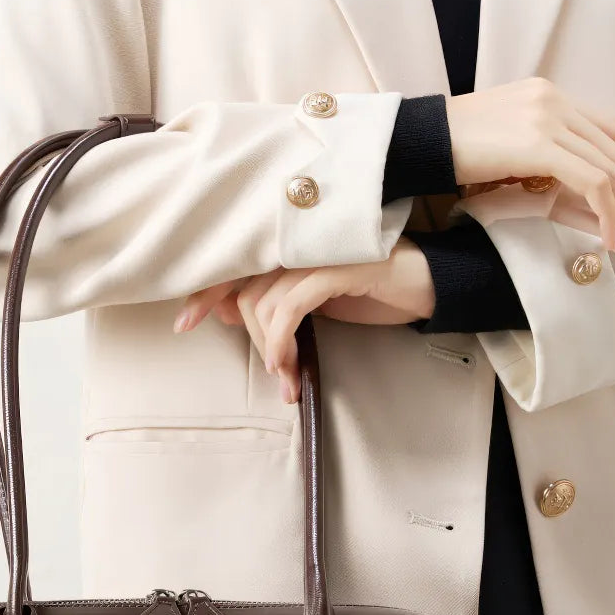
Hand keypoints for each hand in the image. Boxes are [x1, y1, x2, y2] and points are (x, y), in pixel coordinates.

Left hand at [172, 239, 435, 402]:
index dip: (204, 291)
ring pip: (264, 301)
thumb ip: (273, 299)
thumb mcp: (314, 299)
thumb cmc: (373, 291)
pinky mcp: (340, 266)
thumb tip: (223, 310)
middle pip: (244, 289)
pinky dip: (281, 337)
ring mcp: (319, 250)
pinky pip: (292, 305)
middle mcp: (298, 239)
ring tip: (288, 375)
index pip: (232, 263)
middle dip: (249, 337)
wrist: (430, 285)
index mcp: (289, 242)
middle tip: (273, 373)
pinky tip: (286, 361)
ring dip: (271, 348)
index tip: (184, 323)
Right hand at [446, 78, 614, 271]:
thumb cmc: (446, 152)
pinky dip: (608, 215)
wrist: (412, 141)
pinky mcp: (539, 141)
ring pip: (611, 172)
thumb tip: (567, 195)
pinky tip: (610, 242)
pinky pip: (591, 182)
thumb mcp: (501, 151)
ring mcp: (549, 117)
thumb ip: (537, 161)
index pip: (610, 128)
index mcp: (548, 98)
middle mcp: (555, 101)